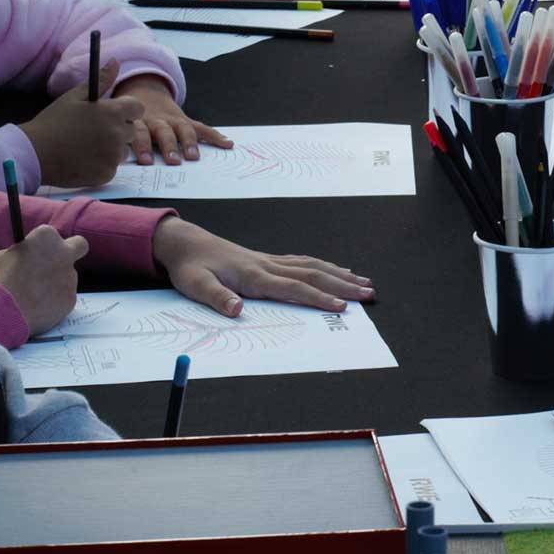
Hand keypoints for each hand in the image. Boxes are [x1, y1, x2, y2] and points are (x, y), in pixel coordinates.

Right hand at [0, 225, 87, 336]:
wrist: (2, 312)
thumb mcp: (1, 257)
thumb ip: (20, 253)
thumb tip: (23, 257)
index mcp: (46, 236)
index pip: (50, 234)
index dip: (42, 245)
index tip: (34, 253)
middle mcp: (64, 254)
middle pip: (79, 245)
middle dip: (71, 251)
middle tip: (56, 262)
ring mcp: (70, 277)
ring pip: (68, 276)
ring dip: (56, 282)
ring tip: (33, 296)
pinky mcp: (71, 299)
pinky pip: (64, 298)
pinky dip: (54, 302)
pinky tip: (37, 308)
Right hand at [18, 60, 144, 187]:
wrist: (35, 153)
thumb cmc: (53, 122)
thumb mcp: (75, 97)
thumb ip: (101, 80)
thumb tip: (116, 62)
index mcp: (112, 112)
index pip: (138, 109)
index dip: (126, 111)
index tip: (111, 115)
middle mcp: (117, 134)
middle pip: (131, 130)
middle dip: (117, 130)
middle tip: (91, 132)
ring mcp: (113, 156)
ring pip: (122, 151)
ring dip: (110, 149)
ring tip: (85, 147)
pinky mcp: (106, 174)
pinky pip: (111, 168)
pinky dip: (100, 165)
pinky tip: (82, 160)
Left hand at [117, 75, 232, 164]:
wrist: (142, 93)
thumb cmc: (127, 120)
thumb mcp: (118, 124)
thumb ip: (116, 140)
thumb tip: (104, 164)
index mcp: (137, 122)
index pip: (139, 132)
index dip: (142, 145)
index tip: (146, 161)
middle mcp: (156, 120)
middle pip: (162, 132)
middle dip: (168, 146)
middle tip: (173, 161)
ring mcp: (172, 120)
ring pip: (182, 130)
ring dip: (189, 143)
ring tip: (194, 157)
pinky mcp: (185, 120)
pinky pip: (201, 128)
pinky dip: (214, 135)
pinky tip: (226, 144)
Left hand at [152, 218, 374, 316]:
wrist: (184, 243)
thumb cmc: (190, 266)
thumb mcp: (195, 285)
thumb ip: (216, 298)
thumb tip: (236, 310)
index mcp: (252, 275)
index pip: (293, 288)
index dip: (317, 298)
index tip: (342, 308)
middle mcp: (266, 265)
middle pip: (312, 275)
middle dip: (342, 286)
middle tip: (369, 295)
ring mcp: (268, 261)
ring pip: (311, 266)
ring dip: (339, 275)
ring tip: (364, 283)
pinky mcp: (266, 260)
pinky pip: (302, 262)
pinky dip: (323, 266)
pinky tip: (336, 270)